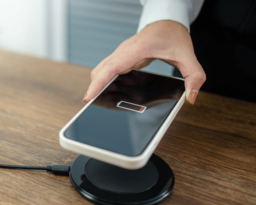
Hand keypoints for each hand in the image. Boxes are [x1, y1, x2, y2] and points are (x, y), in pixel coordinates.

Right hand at [83, 20, 205, 104]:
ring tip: (98, 101)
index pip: (112, 67)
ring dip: (97, 85)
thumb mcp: (188, 56)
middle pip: (100, 70)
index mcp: (137, 49)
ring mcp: (120, 54)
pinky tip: (108, 92)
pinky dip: (103, 81)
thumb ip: (194, 76)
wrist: (167, 21)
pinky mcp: (121, 57)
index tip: (89, 97)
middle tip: (92, 105)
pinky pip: (107, 70)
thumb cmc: (174, 35)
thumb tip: (191, 98)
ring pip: (101, 70)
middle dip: (94, 88)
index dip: (98, 83)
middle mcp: (124, 51)